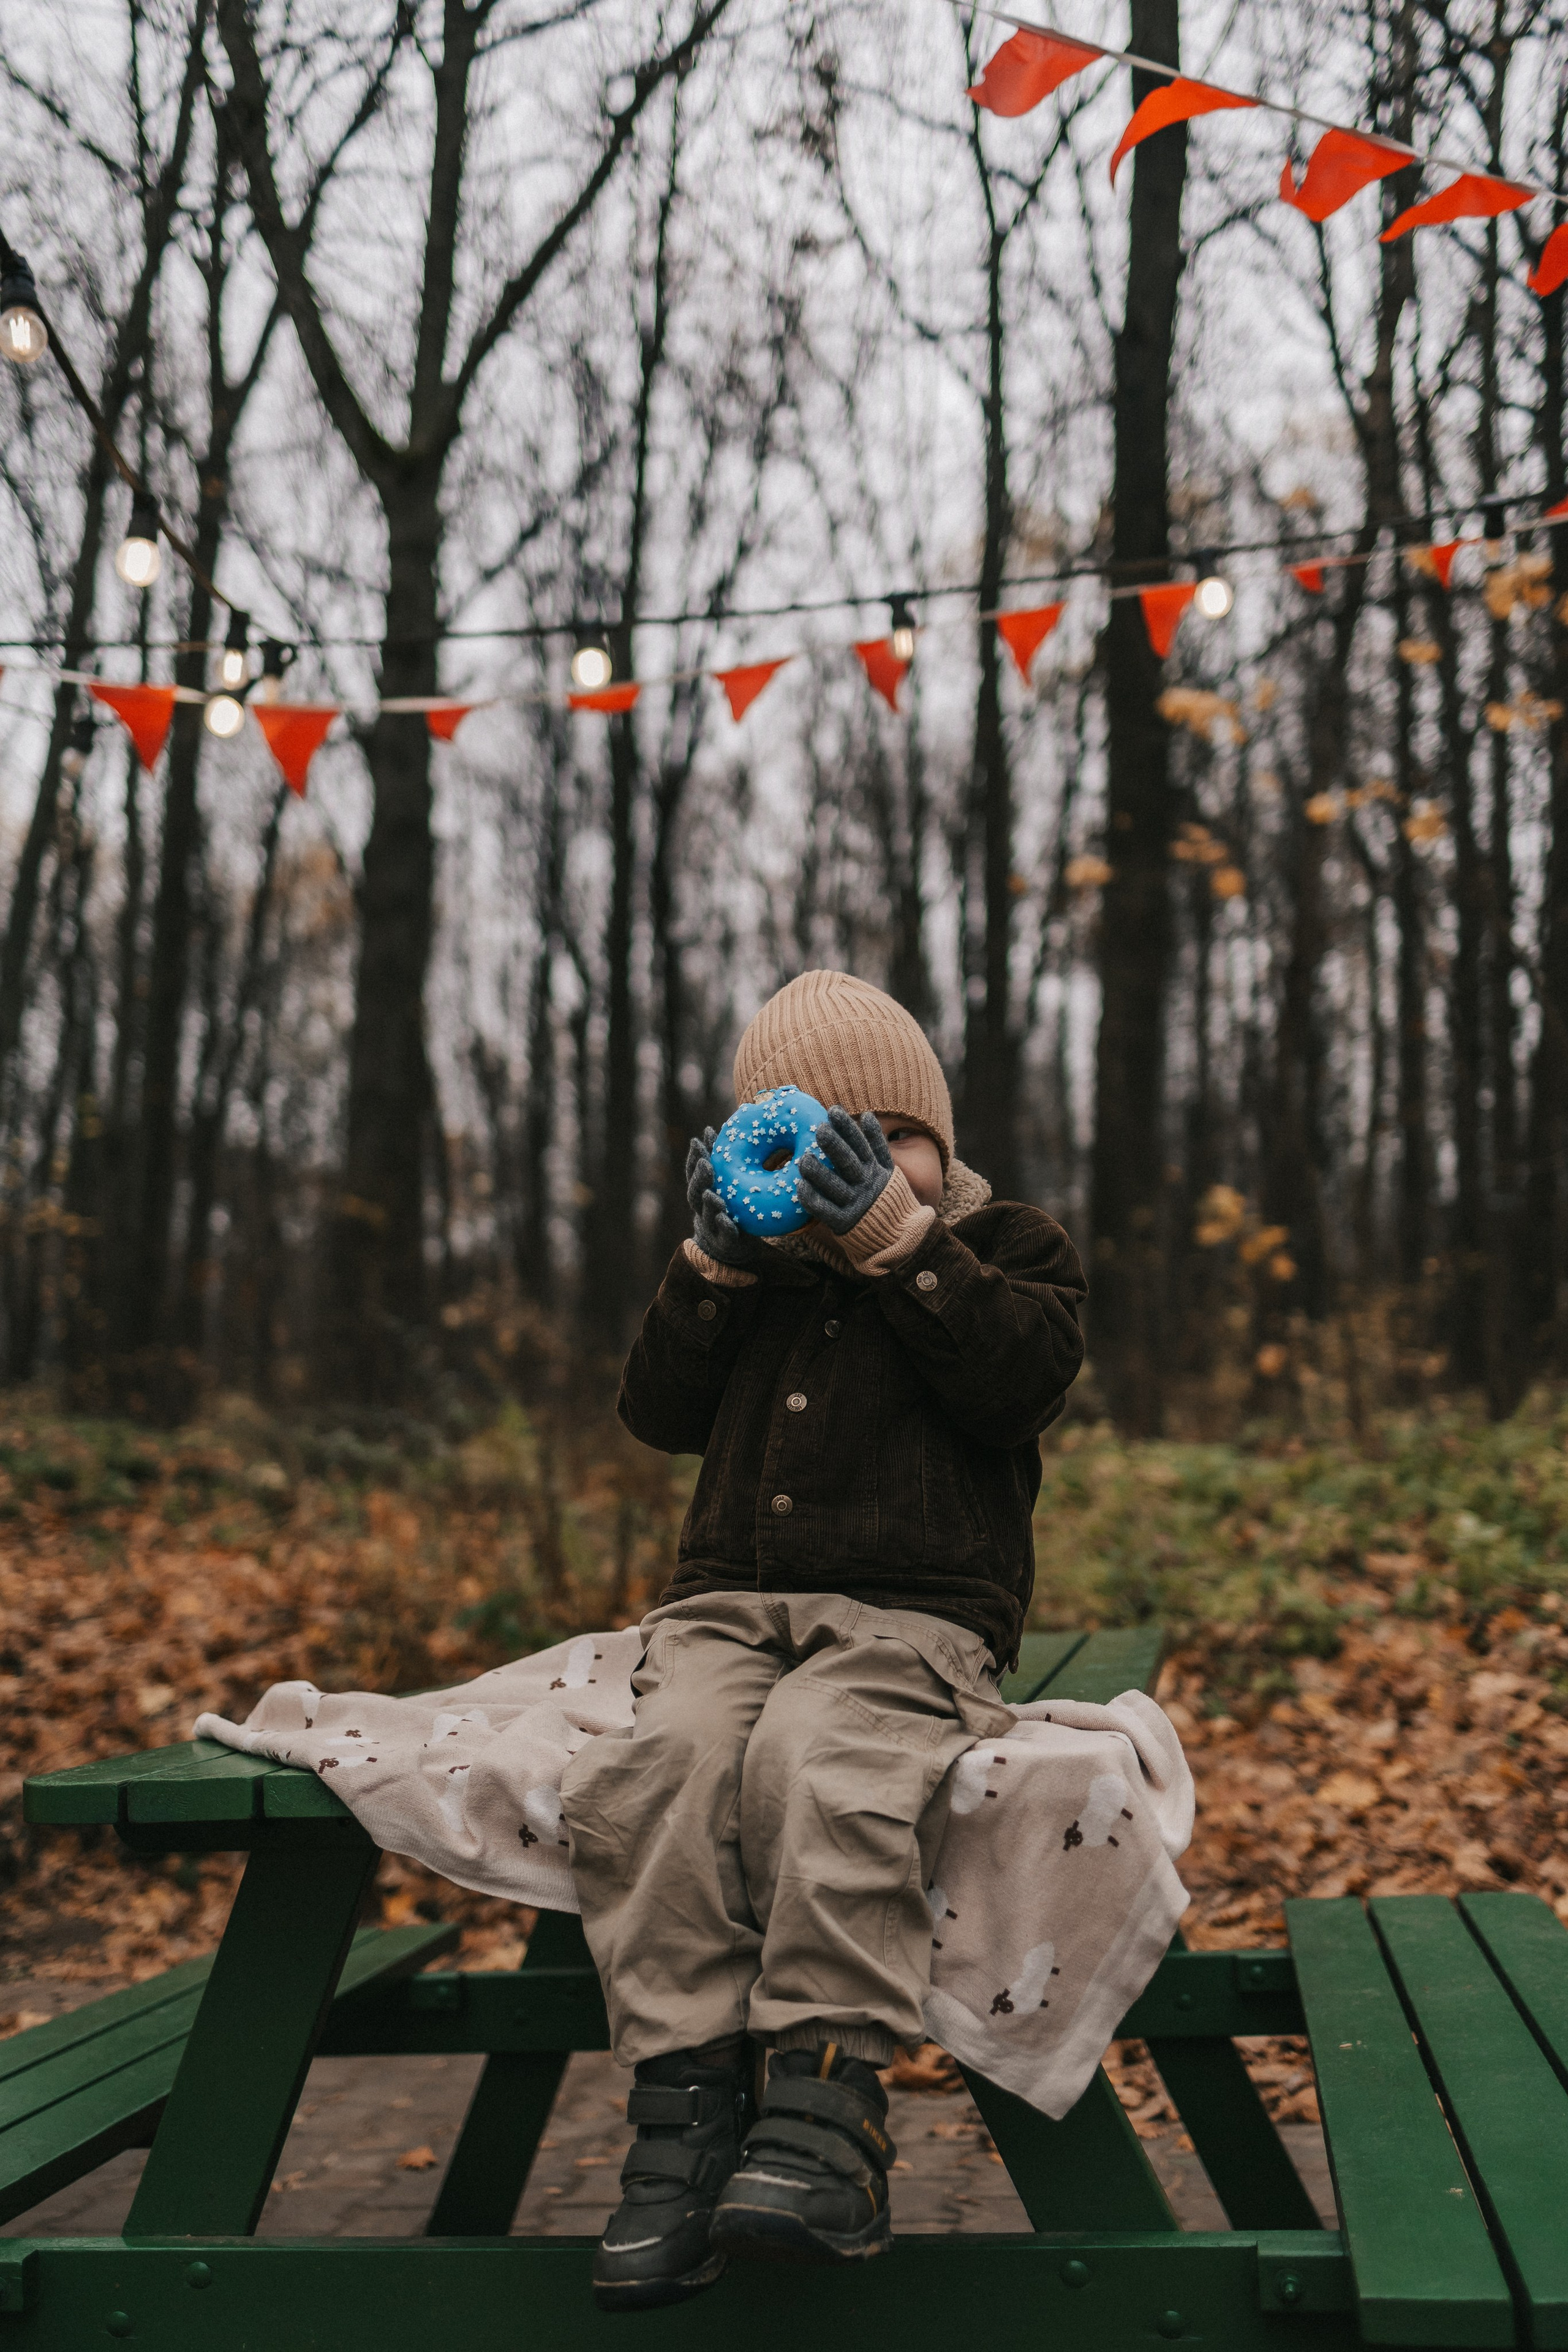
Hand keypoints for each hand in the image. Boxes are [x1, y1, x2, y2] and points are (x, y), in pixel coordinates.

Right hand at [686, 1130, 770, 1270]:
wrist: (733, 1247)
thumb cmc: (730, 1207)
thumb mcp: (727, 1183)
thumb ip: (723, 1161)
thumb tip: (717, 1128)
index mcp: (703, 1191)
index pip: (694, 1173)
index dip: (693, 1158)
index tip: (697, 1141)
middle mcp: (703, 1208)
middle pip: (695, 1193)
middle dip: (699, 1178)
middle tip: (705, 1163)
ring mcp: (713, 1226)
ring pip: (707, 1214)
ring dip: (709, 1202)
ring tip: (712, 1194)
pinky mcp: (726, 1243)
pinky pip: (724, 1235)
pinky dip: (724, 1226)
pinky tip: (726, 1218)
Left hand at [797, 1108, 894, 1234]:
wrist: (897, 1235)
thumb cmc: (886, 1196)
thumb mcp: (888, 1169)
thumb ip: (877, 1144)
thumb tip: (867, 1115)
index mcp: (875, 1170)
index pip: (861, 1145)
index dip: (848, 1128)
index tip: (834, 1110)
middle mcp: (865, 1185)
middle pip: (848, 1163)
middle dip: (834, 1145)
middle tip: (820, 1129)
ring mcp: (855, 1204)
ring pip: (834, 1186)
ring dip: (819, 1172)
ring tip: (804, 1159)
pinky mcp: (844, 1223)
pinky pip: (825, 1210)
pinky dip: (813, 1199)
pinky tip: (801, 1186)